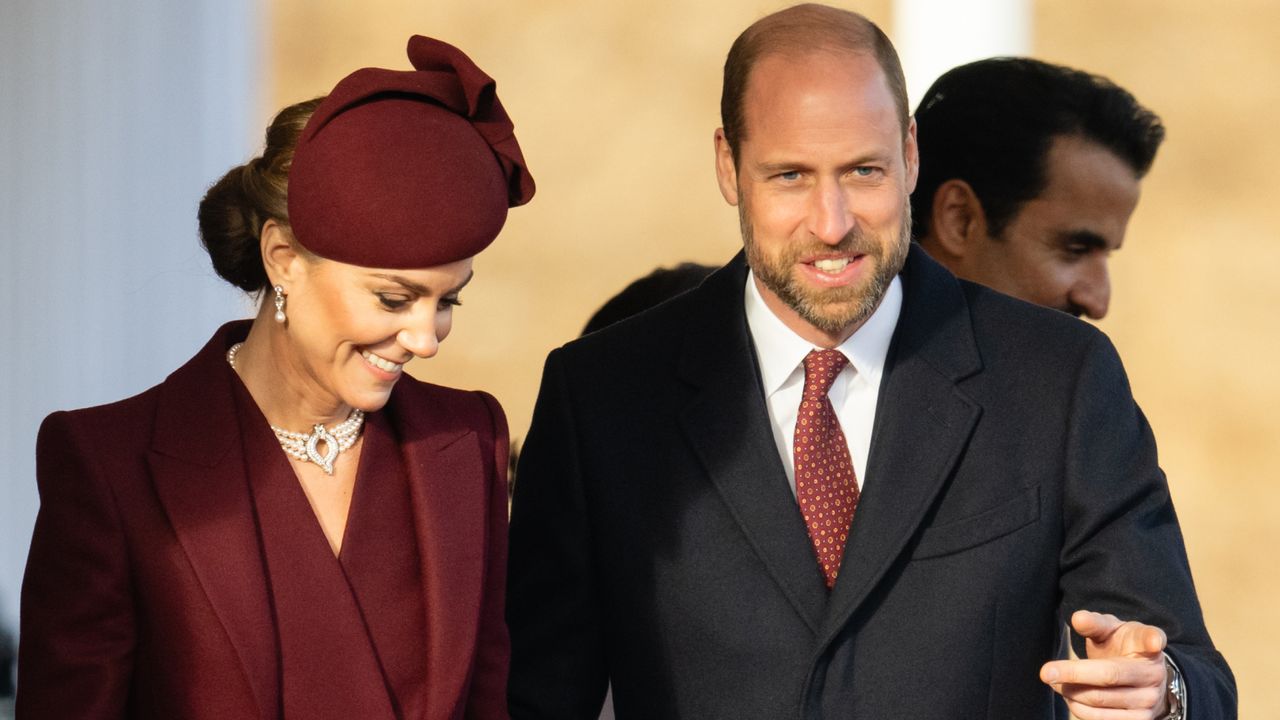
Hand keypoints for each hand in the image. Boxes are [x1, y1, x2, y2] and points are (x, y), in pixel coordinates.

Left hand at [1040, 610, 1169, 719]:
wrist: (1141, 674)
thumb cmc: (1123, 646)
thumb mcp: (1111, 629)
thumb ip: (1094, 623)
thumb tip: (1077, 618)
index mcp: (1150, 648)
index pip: (1150, 640)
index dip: (1153, 640)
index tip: (1154, 642)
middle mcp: (1154, 676)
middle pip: (1108, 677)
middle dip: (1072, 675)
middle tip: (1045, 672)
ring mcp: (1149, 702)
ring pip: (1100, 702)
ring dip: (1070, 693)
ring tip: (1055, 682)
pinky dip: (1078, 708)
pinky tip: (1069, 696)